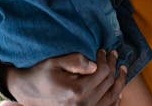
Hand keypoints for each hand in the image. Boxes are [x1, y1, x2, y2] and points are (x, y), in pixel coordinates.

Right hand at [3, 49, 125, 105]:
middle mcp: (83, 104)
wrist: (29, 93)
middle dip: (113, 66)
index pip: (102, 72)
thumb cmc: (41, 75)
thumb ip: (76, 61)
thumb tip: (94, 64)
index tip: (104, 50)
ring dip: (119, 82)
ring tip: (122, 69)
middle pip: (108, 83)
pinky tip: (118, 90)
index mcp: (77, 91)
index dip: (105, 59)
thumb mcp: (56, 63)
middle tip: (114, 54)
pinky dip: (115, 99)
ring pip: (112, 97)